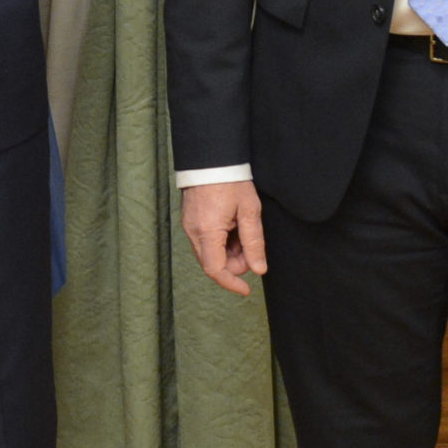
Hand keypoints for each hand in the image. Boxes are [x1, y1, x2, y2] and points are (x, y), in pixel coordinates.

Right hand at [182, 181, 269, 296]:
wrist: (211, 158)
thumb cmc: (230, 181)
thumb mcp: (249, 212)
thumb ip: (254, 243)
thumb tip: (259, 269)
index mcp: (207, 232)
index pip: (216, 270)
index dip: (231, 283)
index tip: (246, 290)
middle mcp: (193, 232)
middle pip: (213, 263)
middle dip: (235, 262)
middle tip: (252, 246)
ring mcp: (189, 226)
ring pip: (210, 253)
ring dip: (229, 251)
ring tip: (242, 230)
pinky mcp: (190, 220)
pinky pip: (205, 241)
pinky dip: (220, 241)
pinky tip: (232, 226)